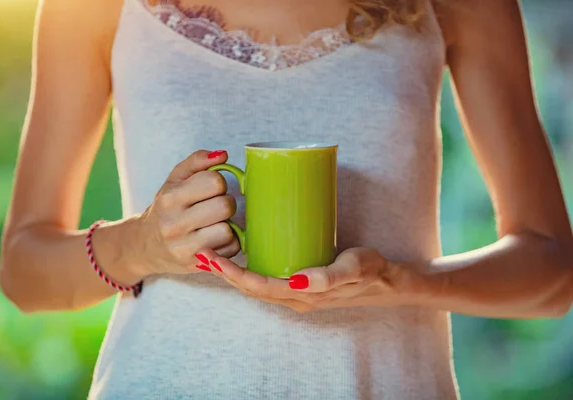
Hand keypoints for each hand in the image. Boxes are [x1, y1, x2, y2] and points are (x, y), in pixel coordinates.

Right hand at [127, 150, 240, 277]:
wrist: (145, 245)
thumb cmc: (166, 208)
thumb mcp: (174, 180)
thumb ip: (197, 162)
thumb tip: (223, 155)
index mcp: (169, 198)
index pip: (215, 181)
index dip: (218, 183)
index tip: (211, 189)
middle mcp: (174, 224)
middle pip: (225, 206)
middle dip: (225, 203)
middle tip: (214, 206)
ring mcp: (184, 247)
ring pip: (228, 230)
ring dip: (227, 225)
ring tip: (213, 223)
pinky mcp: (196, 264)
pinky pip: (230, 249)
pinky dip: (228, 243)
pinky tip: (214, 238)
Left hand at [195, 247, 409, 312]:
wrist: (389, 283)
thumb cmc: (371, 273)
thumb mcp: (353, 270)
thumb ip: (327, 277)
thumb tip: (296, 279)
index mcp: (302, 295)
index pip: (258, 287)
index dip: (232, 273)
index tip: (211, 257)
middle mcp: (295, 297)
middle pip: (250, 288)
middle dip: (224, 272)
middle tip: (201, 253)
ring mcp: (298, 293)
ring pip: (257, 285)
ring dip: (233, 272)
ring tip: (213, 254)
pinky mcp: (302, 284)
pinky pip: (268, 280)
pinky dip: (250, 269)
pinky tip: (245, 254)